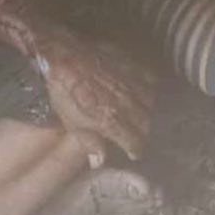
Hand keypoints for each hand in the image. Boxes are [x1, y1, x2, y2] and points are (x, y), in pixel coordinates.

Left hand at [39, 30, 155, 162]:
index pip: (134, 141)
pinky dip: (151, 88)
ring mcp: (132, 80)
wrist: (62, 53)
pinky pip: (151, 78)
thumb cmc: (63, 90)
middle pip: (146, 122)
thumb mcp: (70, 120)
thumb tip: (100, 161)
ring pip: (152, 101)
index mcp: (111, 119)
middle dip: (144, 132)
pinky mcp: (133, 63)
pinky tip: (146, 90)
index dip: (136, 149)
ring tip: (144, 115)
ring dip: (149, 111)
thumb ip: (88, 141)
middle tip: (139, 136)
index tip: (134, 153)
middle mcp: (127, 102)